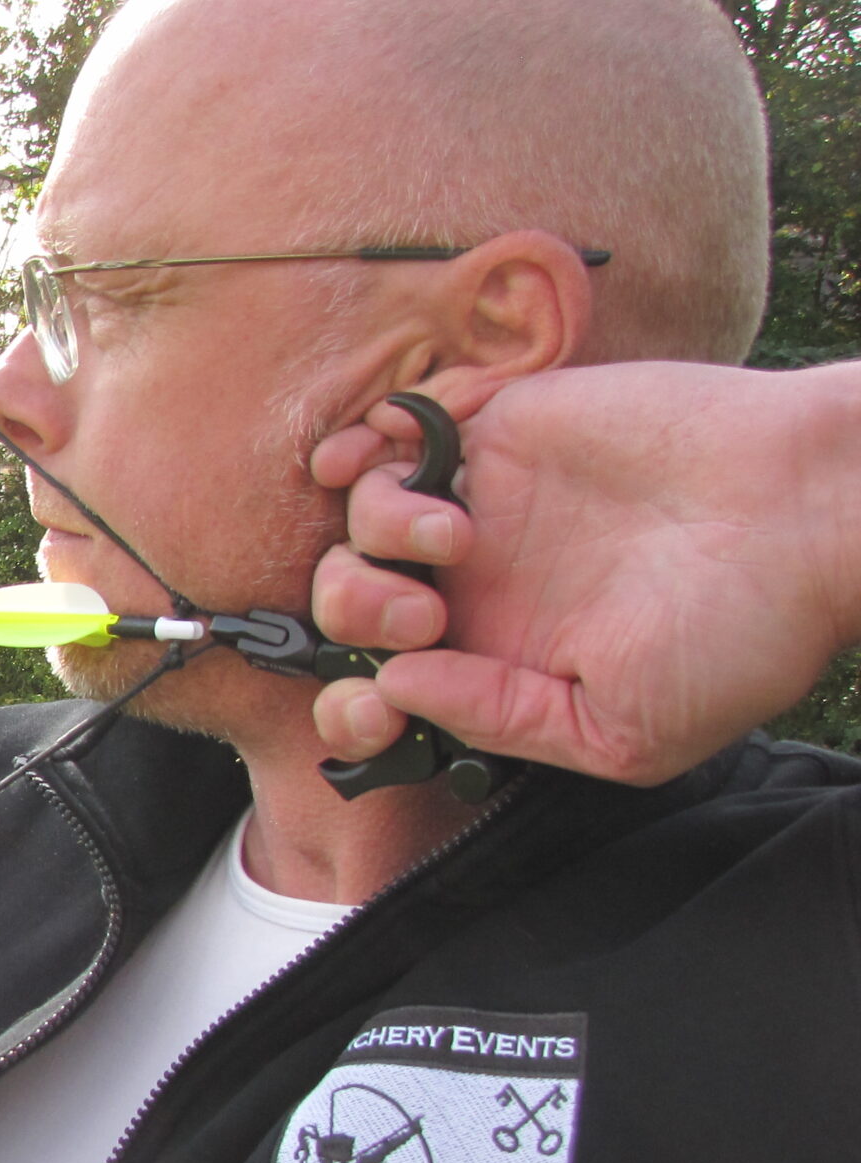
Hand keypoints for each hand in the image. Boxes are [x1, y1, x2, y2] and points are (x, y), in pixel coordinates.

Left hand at [308, 362, 860, 785]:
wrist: (813, 510)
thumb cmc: (741, 633)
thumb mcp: (622, 731)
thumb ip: (500, 720)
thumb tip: (395, 689)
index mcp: (502, 666)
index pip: (385, 692)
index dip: (350, 706)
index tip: (369, 707)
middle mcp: (481, 590)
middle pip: (352, 605)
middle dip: (353, 615)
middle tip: (419, 615)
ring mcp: (486, 507)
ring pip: (358, 524)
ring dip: (369, 537)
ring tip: (451, 539)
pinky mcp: (500, 431)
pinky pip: (394, 435)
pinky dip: (358, 449)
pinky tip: (379, 466)